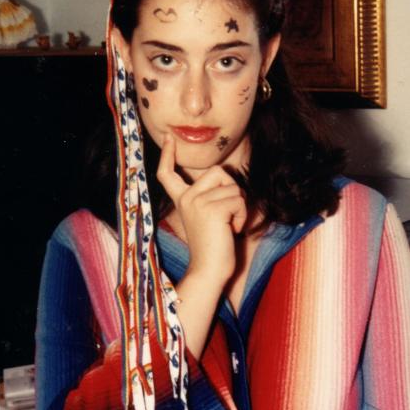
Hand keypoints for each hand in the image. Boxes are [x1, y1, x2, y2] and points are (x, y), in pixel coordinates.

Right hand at [157, 134, 246, 284]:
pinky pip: (238, 199)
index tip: (168, 137)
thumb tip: (224, 174)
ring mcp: (197, 202)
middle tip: (228, 213)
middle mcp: (186, 198)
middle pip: (217, 171)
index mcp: (182, 200)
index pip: (168, 173)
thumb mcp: (206, 215)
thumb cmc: (213, 246)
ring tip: (228, 225)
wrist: (208, 271)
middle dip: (231, 188)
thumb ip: (210, 195)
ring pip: (233, 187)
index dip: (168, 154)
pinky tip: (232, 229)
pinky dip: (242, 215)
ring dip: (239, 206)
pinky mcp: (211, 209)